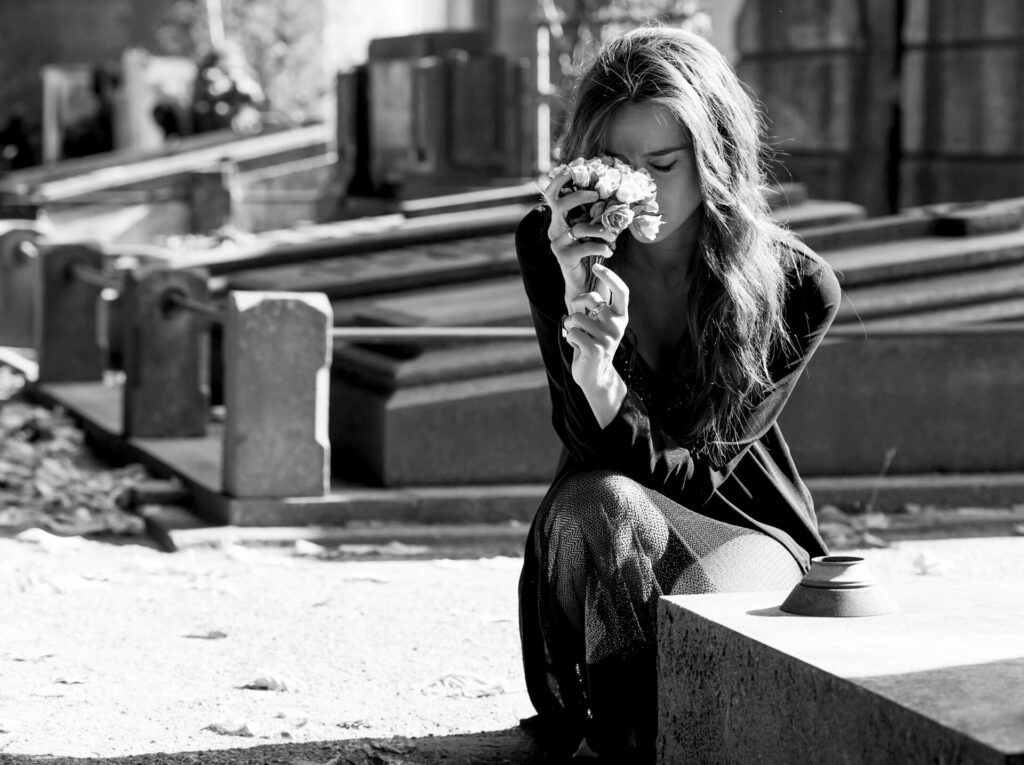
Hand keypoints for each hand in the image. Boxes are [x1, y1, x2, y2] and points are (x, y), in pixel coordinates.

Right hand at [543, 171, 616, 307]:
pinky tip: (609, 251)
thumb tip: (617, 195)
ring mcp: (557, 243)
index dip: (560, 179)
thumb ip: (597, 216)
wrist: (583, 283)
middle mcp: (554, 228)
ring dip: (599, 229)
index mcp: (560, 219)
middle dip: (578, 196)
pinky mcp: (563, 257)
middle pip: (559, 204)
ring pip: (578, 228)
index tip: (574, 168)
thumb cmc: (591, 253)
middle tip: (596, 194)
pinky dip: (600, 248)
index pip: (553, 194)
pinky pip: (584, 247)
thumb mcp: (594, 231)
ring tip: (612, 234)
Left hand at [561, 263, 629, 425]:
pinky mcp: (596, 349)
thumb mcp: (599, 322)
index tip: (597, 267)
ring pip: (576, 317)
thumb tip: (594, 275)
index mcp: (621, 316)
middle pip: (590, 298)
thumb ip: (597, 304)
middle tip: (577, 318)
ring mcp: (608, 338)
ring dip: (570, 326)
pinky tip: (578, 347)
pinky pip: (572, 332)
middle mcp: (617, 325)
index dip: (610, 277)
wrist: (595, 375)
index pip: (621, 291)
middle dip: (576, 304)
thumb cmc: (593, 343)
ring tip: (578, 336)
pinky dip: (569, 338)